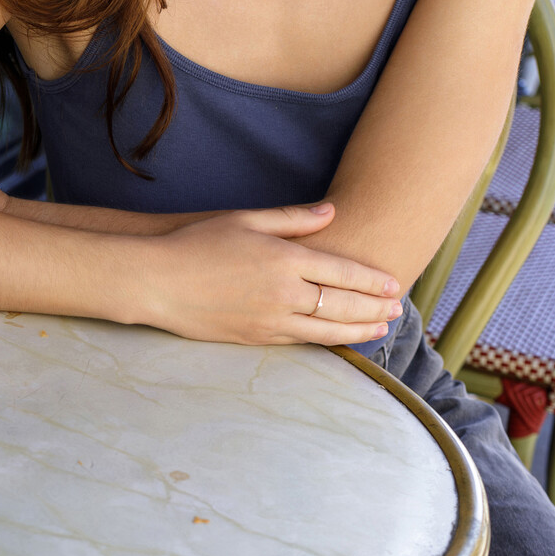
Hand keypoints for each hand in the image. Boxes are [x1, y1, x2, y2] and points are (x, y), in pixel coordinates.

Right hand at [143, 206, 401, 346]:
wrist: (158, 282)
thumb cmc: (197, 243)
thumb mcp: (245, 219)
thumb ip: (292, 218)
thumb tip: (331, 213)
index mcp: (284, 259)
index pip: (342, 272)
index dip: (371, 280)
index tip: (392, 284)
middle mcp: (284, 293)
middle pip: (343, 305)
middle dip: (374, 308)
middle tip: (397, 309)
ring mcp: (271, 320)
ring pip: (328, 331)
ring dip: (359, 330)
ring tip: (381, 329)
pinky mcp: (256, 338)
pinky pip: (301, 343)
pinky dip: (328, 342)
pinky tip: (340, 340)